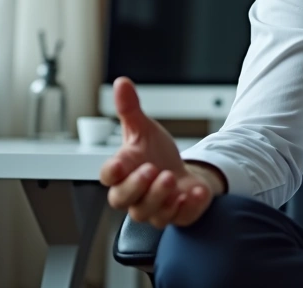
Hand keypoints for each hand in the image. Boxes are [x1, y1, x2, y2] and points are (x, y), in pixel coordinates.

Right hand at [98, 77, 216, 227]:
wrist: (182, 174)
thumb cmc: (156, 155)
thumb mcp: (144, 130)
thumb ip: (130, 110)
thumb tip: (122, 83)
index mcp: (123, 173)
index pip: (107, 177)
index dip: (111, 173)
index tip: (119, 164)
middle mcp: (134, 195)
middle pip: (124, 200)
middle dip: (137, 186)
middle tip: (152, 170)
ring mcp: (155, 208)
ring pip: (149, 212)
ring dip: (160, 196)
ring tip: (172, 177)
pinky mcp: (177, 215)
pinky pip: (179, 218)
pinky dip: (188, 207)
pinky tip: (195, 193)